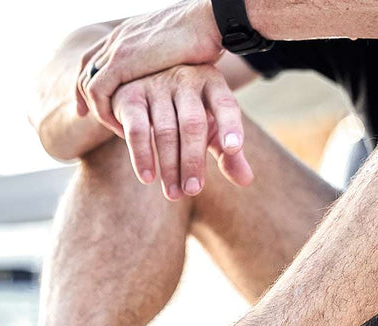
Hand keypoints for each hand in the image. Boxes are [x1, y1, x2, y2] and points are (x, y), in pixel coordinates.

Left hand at [77, 1, 222, 132]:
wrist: (210, 20)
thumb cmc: (205, 35)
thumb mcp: (174, 51)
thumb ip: (161, 64)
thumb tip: (168, 79)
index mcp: (128, 32)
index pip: (95, 56)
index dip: (88, 77)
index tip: (89, 98)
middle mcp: (118, 38)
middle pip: (84, 69)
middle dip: (82, 95)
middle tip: (83, 116)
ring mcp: (117, 48)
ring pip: (88, 84)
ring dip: (97, 109)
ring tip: (113, 126)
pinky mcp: (121, 61)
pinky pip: (98, 93)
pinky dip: (104, 113)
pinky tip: (121, 126)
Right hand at [111, 65, 252, 198]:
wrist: (140, 81)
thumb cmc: (183, 110)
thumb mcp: (209, 126)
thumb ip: (227, 151)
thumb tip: (246, 181)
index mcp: (212, 83)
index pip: (226, 105)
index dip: (230, 126)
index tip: (233, 149)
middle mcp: (186, 80)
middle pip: (193, 124)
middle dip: (193, 161)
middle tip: (193, 191)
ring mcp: (157, 86)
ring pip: (165, 131)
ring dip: (169, 167)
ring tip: (174, 194)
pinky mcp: (131, 97)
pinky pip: (137, 131)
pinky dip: (142, 156)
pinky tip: (148, 178)